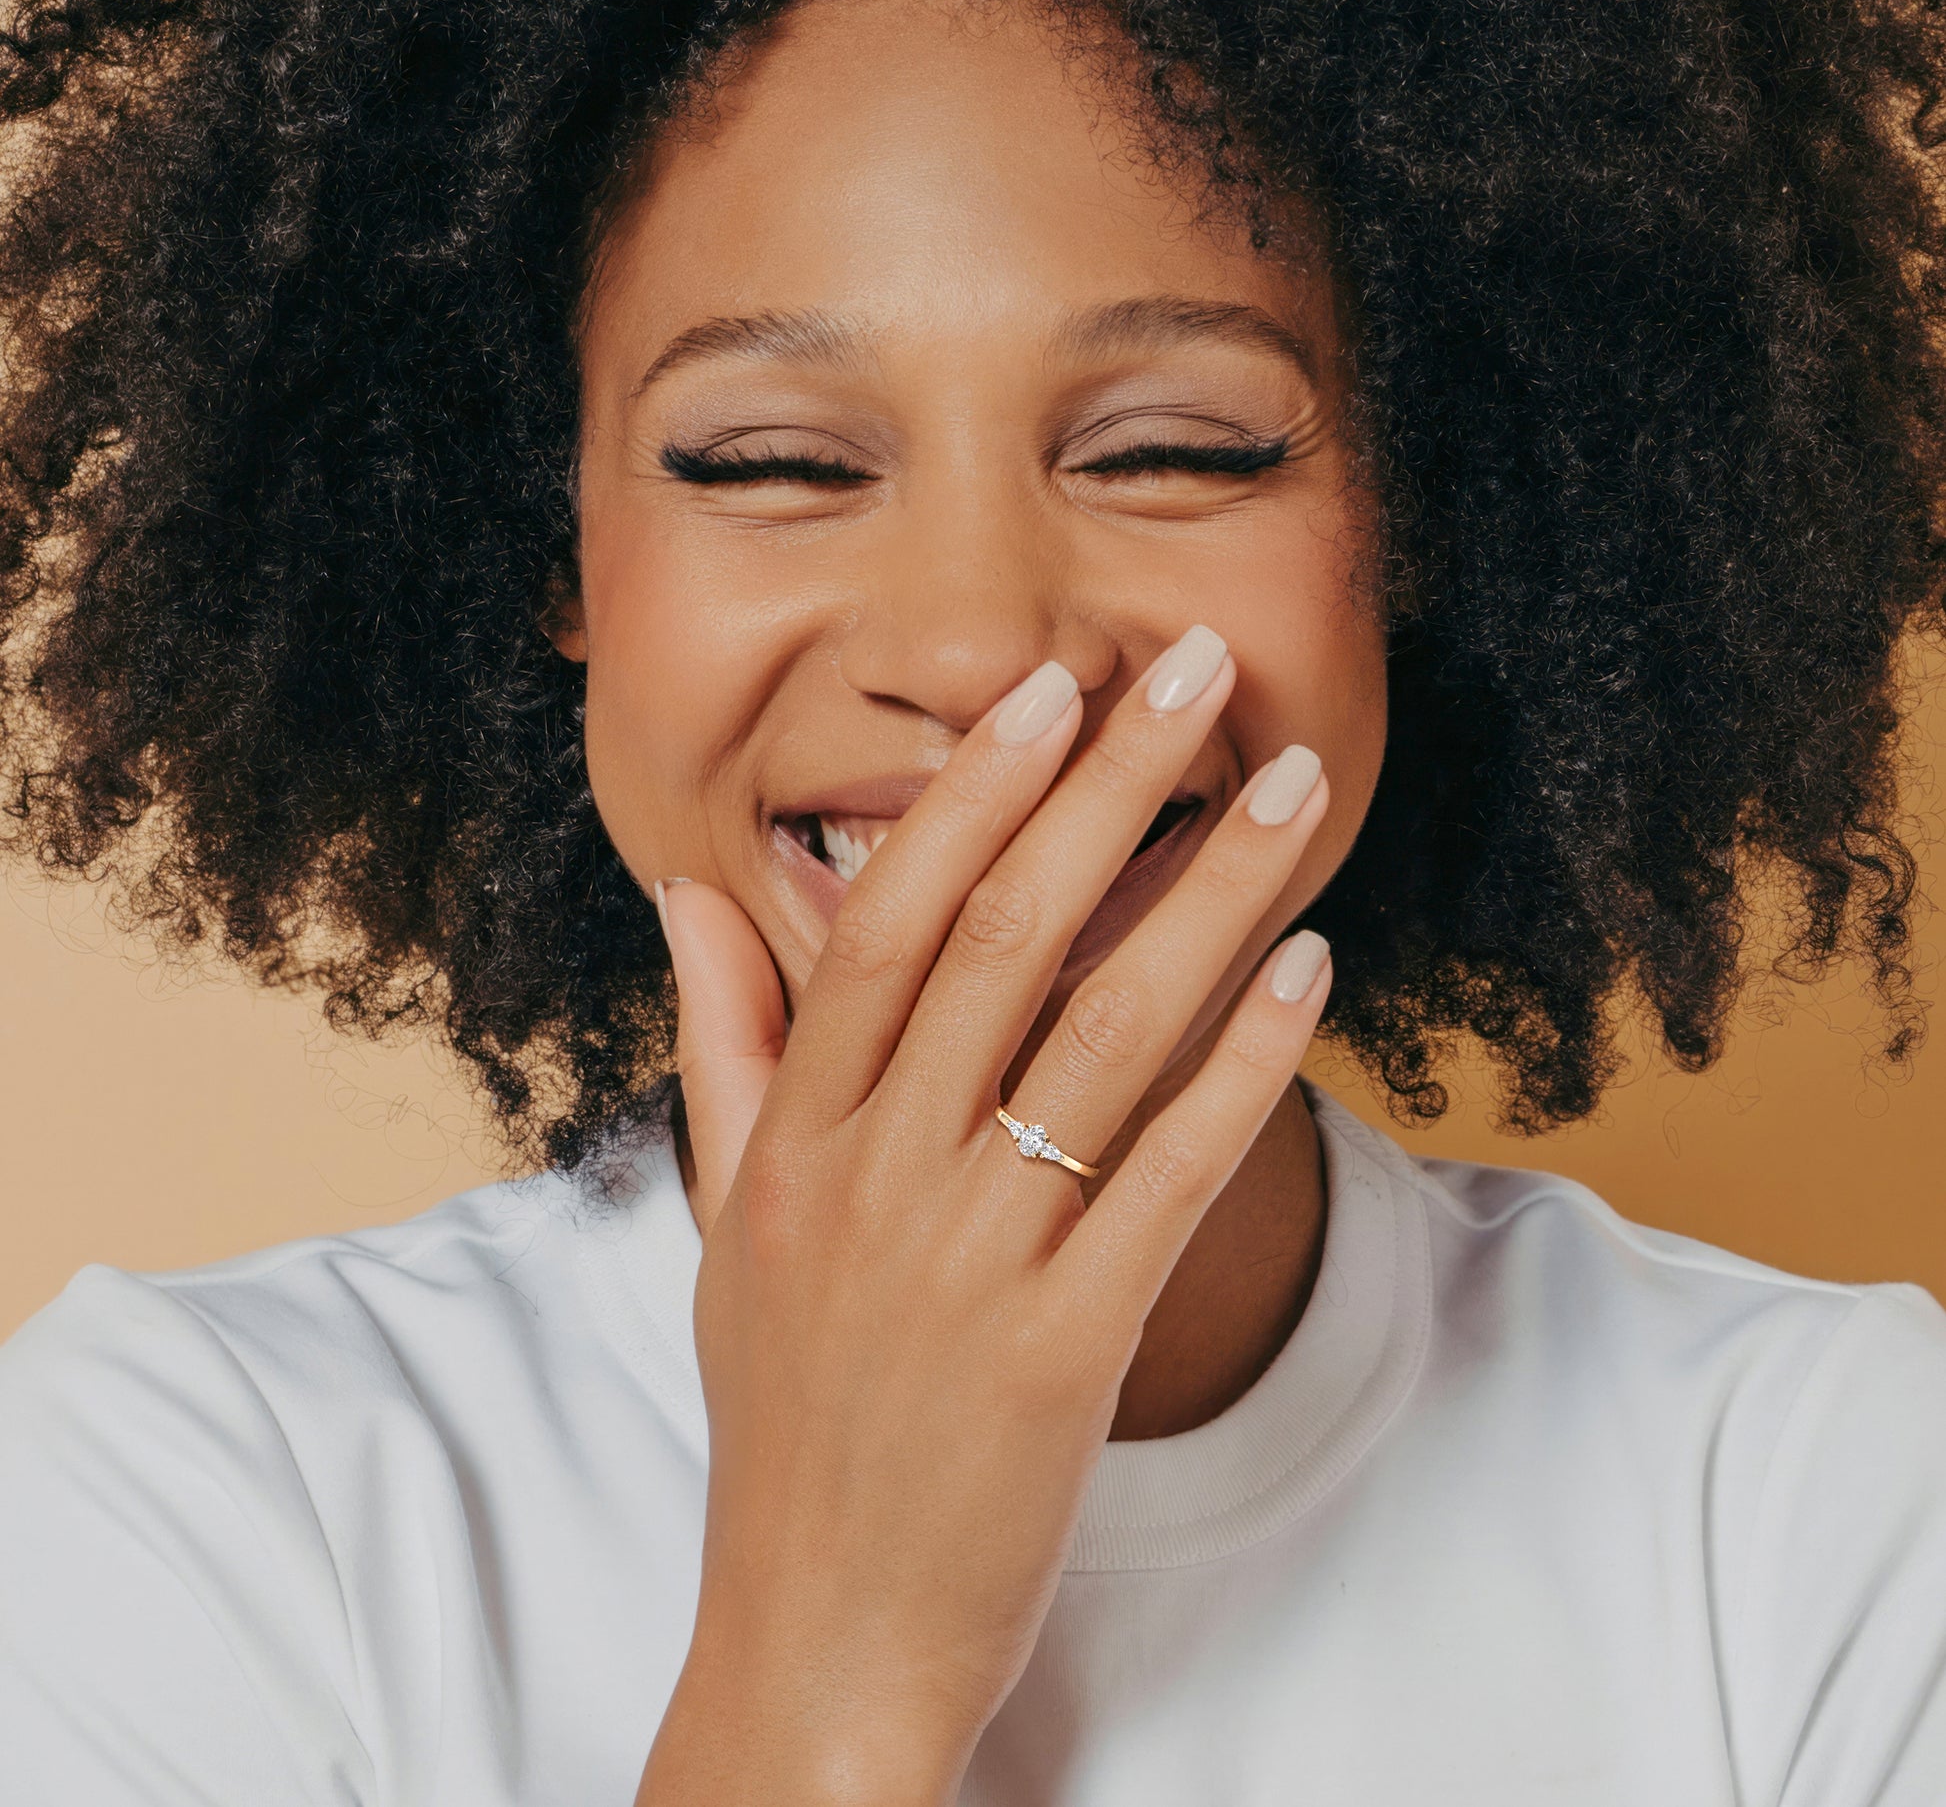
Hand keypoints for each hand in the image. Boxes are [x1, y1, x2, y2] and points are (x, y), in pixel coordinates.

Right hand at [637, 629, 1333, 1806]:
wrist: (820, 1634)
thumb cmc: (784, 1414)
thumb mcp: (723, 1221)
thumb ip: (722, 1045)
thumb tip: (688, 892)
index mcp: (794, 1140)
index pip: (885, 924)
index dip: (972, 796)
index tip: (1046, 692)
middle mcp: (877, 1180)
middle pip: (1007, 941)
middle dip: (1109, 789)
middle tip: (1196, 671)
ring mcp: (974, 1264)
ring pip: (1109, 1036)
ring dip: (1215, 899)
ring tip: (1293, 794)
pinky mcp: (1069, 1351)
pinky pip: (1173, 1176)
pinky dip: (1248, 1065)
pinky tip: (1310, 973)